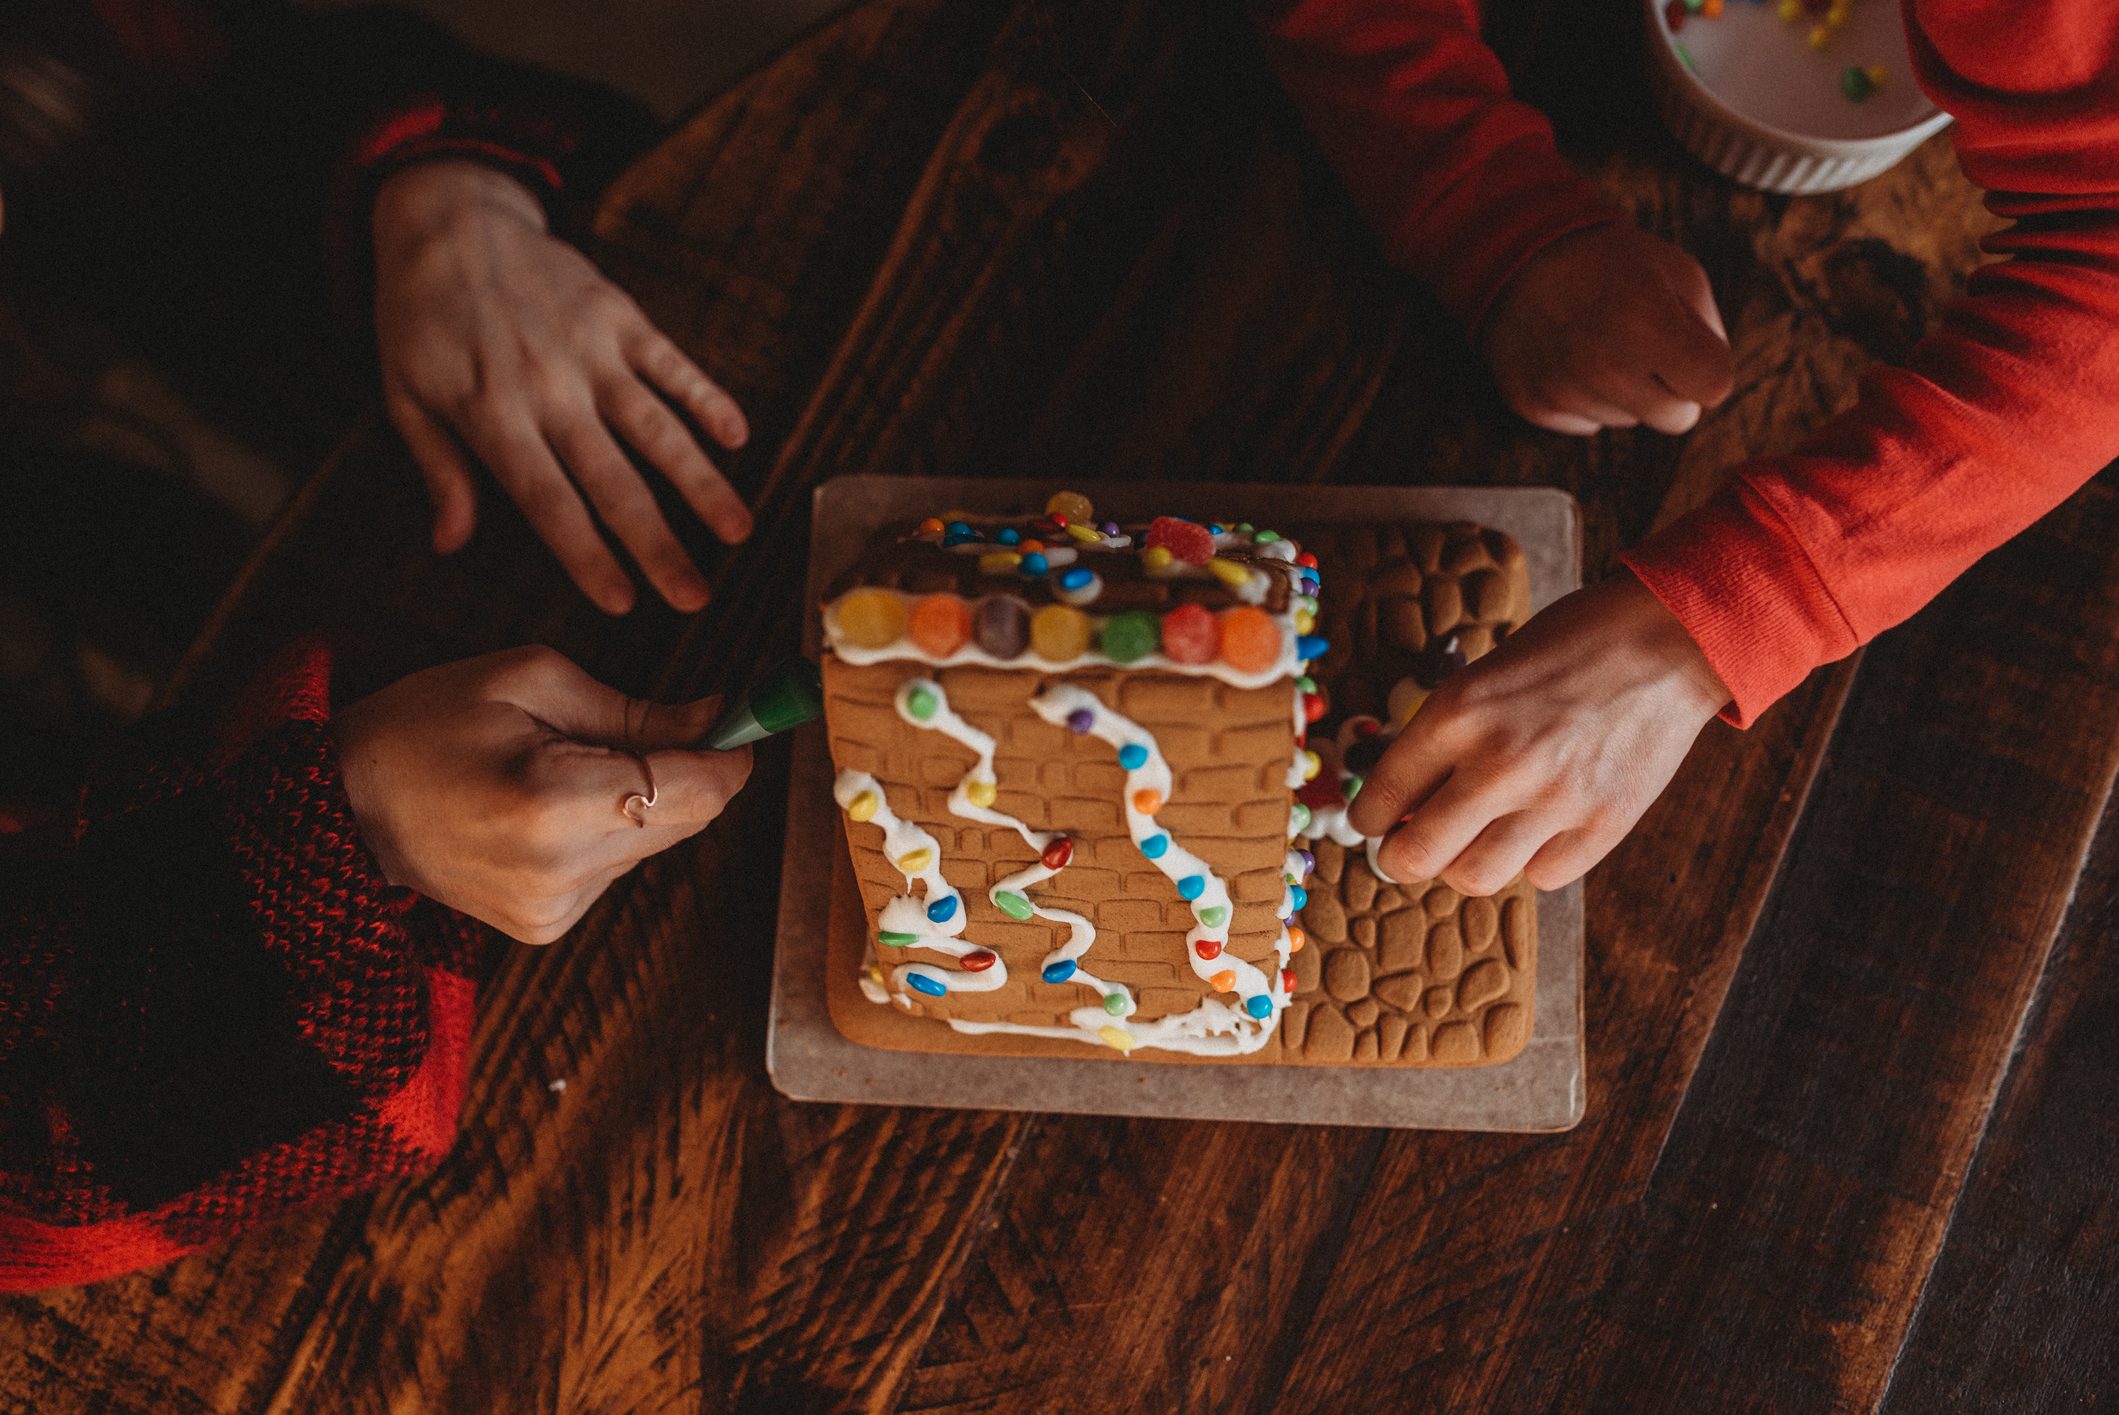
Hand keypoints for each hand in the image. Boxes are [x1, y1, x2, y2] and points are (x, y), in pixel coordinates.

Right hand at [334, 646, 751, 942]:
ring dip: (644, 798)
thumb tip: (721, 719)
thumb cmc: (426, 724)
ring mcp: (555, 910)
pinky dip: (607, 829)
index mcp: (555, 804)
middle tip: (657, 721)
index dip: (732, 751)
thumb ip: (636, 709)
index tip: (741, 716)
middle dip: (688, 767)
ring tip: (569, 764)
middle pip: (688, 819)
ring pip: (657, 841)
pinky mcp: (547, 926)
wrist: (342, 804)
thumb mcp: (529, 682)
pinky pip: (617, 865)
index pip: (699, 791)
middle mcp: (562, 872)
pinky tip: (549, 805)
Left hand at [371, 160, 752, 615]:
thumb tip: (449, 545)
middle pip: (613, 481)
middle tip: (696, 597)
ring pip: (657, 429)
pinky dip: (707, 398)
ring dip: (701, 484)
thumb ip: (439, 470)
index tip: (623, 603)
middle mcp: (550, 388)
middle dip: (658, 544)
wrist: (447, 219)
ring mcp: (592, 350)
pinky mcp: (620, 316)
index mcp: (493, 415)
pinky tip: (739, 437)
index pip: (549, 502)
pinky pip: (672, 364)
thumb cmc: (421, 319)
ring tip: (737, 532)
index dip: (587, 555)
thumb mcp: (406, 397)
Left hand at [1349, 574, 1728, 894]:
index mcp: (1458, 713)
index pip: (1382, 798)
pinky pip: (1542, 876)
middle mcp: (1500, 763)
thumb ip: (1444, 736)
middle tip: (1407, 853)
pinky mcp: (1604, 824)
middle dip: (1401, 860)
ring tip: (1474, 841)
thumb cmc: (1568, 647)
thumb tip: (1404, 805)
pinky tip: (1537, 830)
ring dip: (1464, 865)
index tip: (1374, 824)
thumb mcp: (1484, 673)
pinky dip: (1531, 861)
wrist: (1669, 638)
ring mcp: (1554, 800)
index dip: (1367, 821)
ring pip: (1475, 878)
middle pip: (1416, 857)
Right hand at [1481, 223, 1734, 436]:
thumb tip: (1711, 381)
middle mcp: (1606, 367)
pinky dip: (1585, 399)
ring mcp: (1566, 391)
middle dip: (1671, 388)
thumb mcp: (1677, 271)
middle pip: (1677, 419)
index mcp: (1649, 324)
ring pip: (1629, 421)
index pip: (1715, 387)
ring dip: (1624, 392)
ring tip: (1600, 344)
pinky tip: (1572, 360)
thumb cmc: (1606, 260)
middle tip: (1645, 349)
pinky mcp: (1535, 406)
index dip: (1708, 368)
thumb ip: (1708, 329)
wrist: (1518, 256)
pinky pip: (1586, 424)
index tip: (1690, 351)